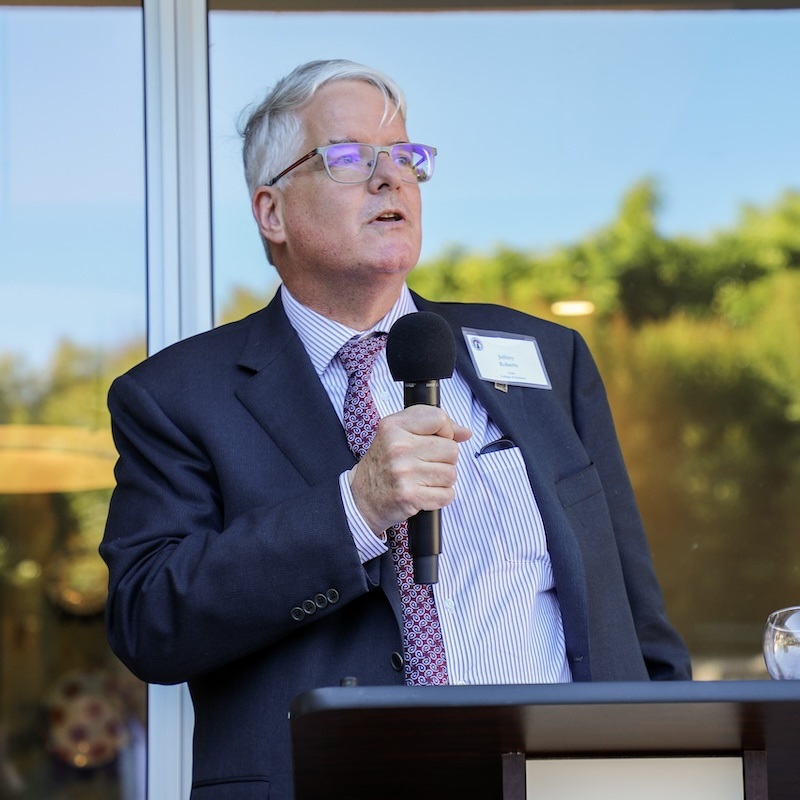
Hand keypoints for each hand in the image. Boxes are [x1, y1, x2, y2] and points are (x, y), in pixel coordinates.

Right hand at [348, 405, 471, 533]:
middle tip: (426, 464)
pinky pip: (446, 495)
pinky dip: (440, 497)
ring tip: (423, 479)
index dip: (445, 431)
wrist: (362, 497)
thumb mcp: (397, 433)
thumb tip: (465, 432)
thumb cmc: (384, 464)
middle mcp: (398, 447)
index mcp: (394, 427)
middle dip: (444, 459)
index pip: (438, 418)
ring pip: (451, 474)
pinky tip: (424, 493)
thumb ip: (431, 426)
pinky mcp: (409, 496)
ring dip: (442, 480)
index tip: (437, 440)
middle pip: (451, 449)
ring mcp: (403, 472)